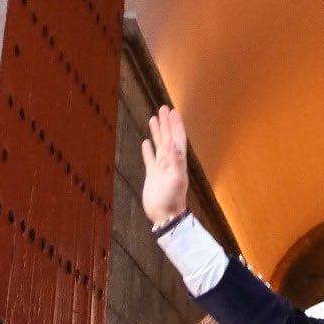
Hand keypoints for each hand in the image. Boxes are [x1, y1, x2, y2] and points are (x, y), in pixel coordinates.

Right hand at [139, 105, 189, 225]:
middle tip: (163, 108)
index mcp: (177, 161)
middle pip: (168, 137)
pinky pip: (150, 158)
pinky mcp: (153, 175)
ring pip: (159, 145)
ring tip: (154, 118)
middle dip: (166, 123)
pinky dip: (148, 149)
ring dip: (158, 132)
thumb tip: (175, 144)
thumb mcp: (176, 179)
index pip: (177, 138)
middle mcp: (171, 162)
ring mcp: (161, 168)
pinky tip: (146, 142)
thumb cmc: (172, 199)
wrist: (165, 215)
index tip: (173, 111)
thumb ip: (177, 161)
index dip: (175, 124)